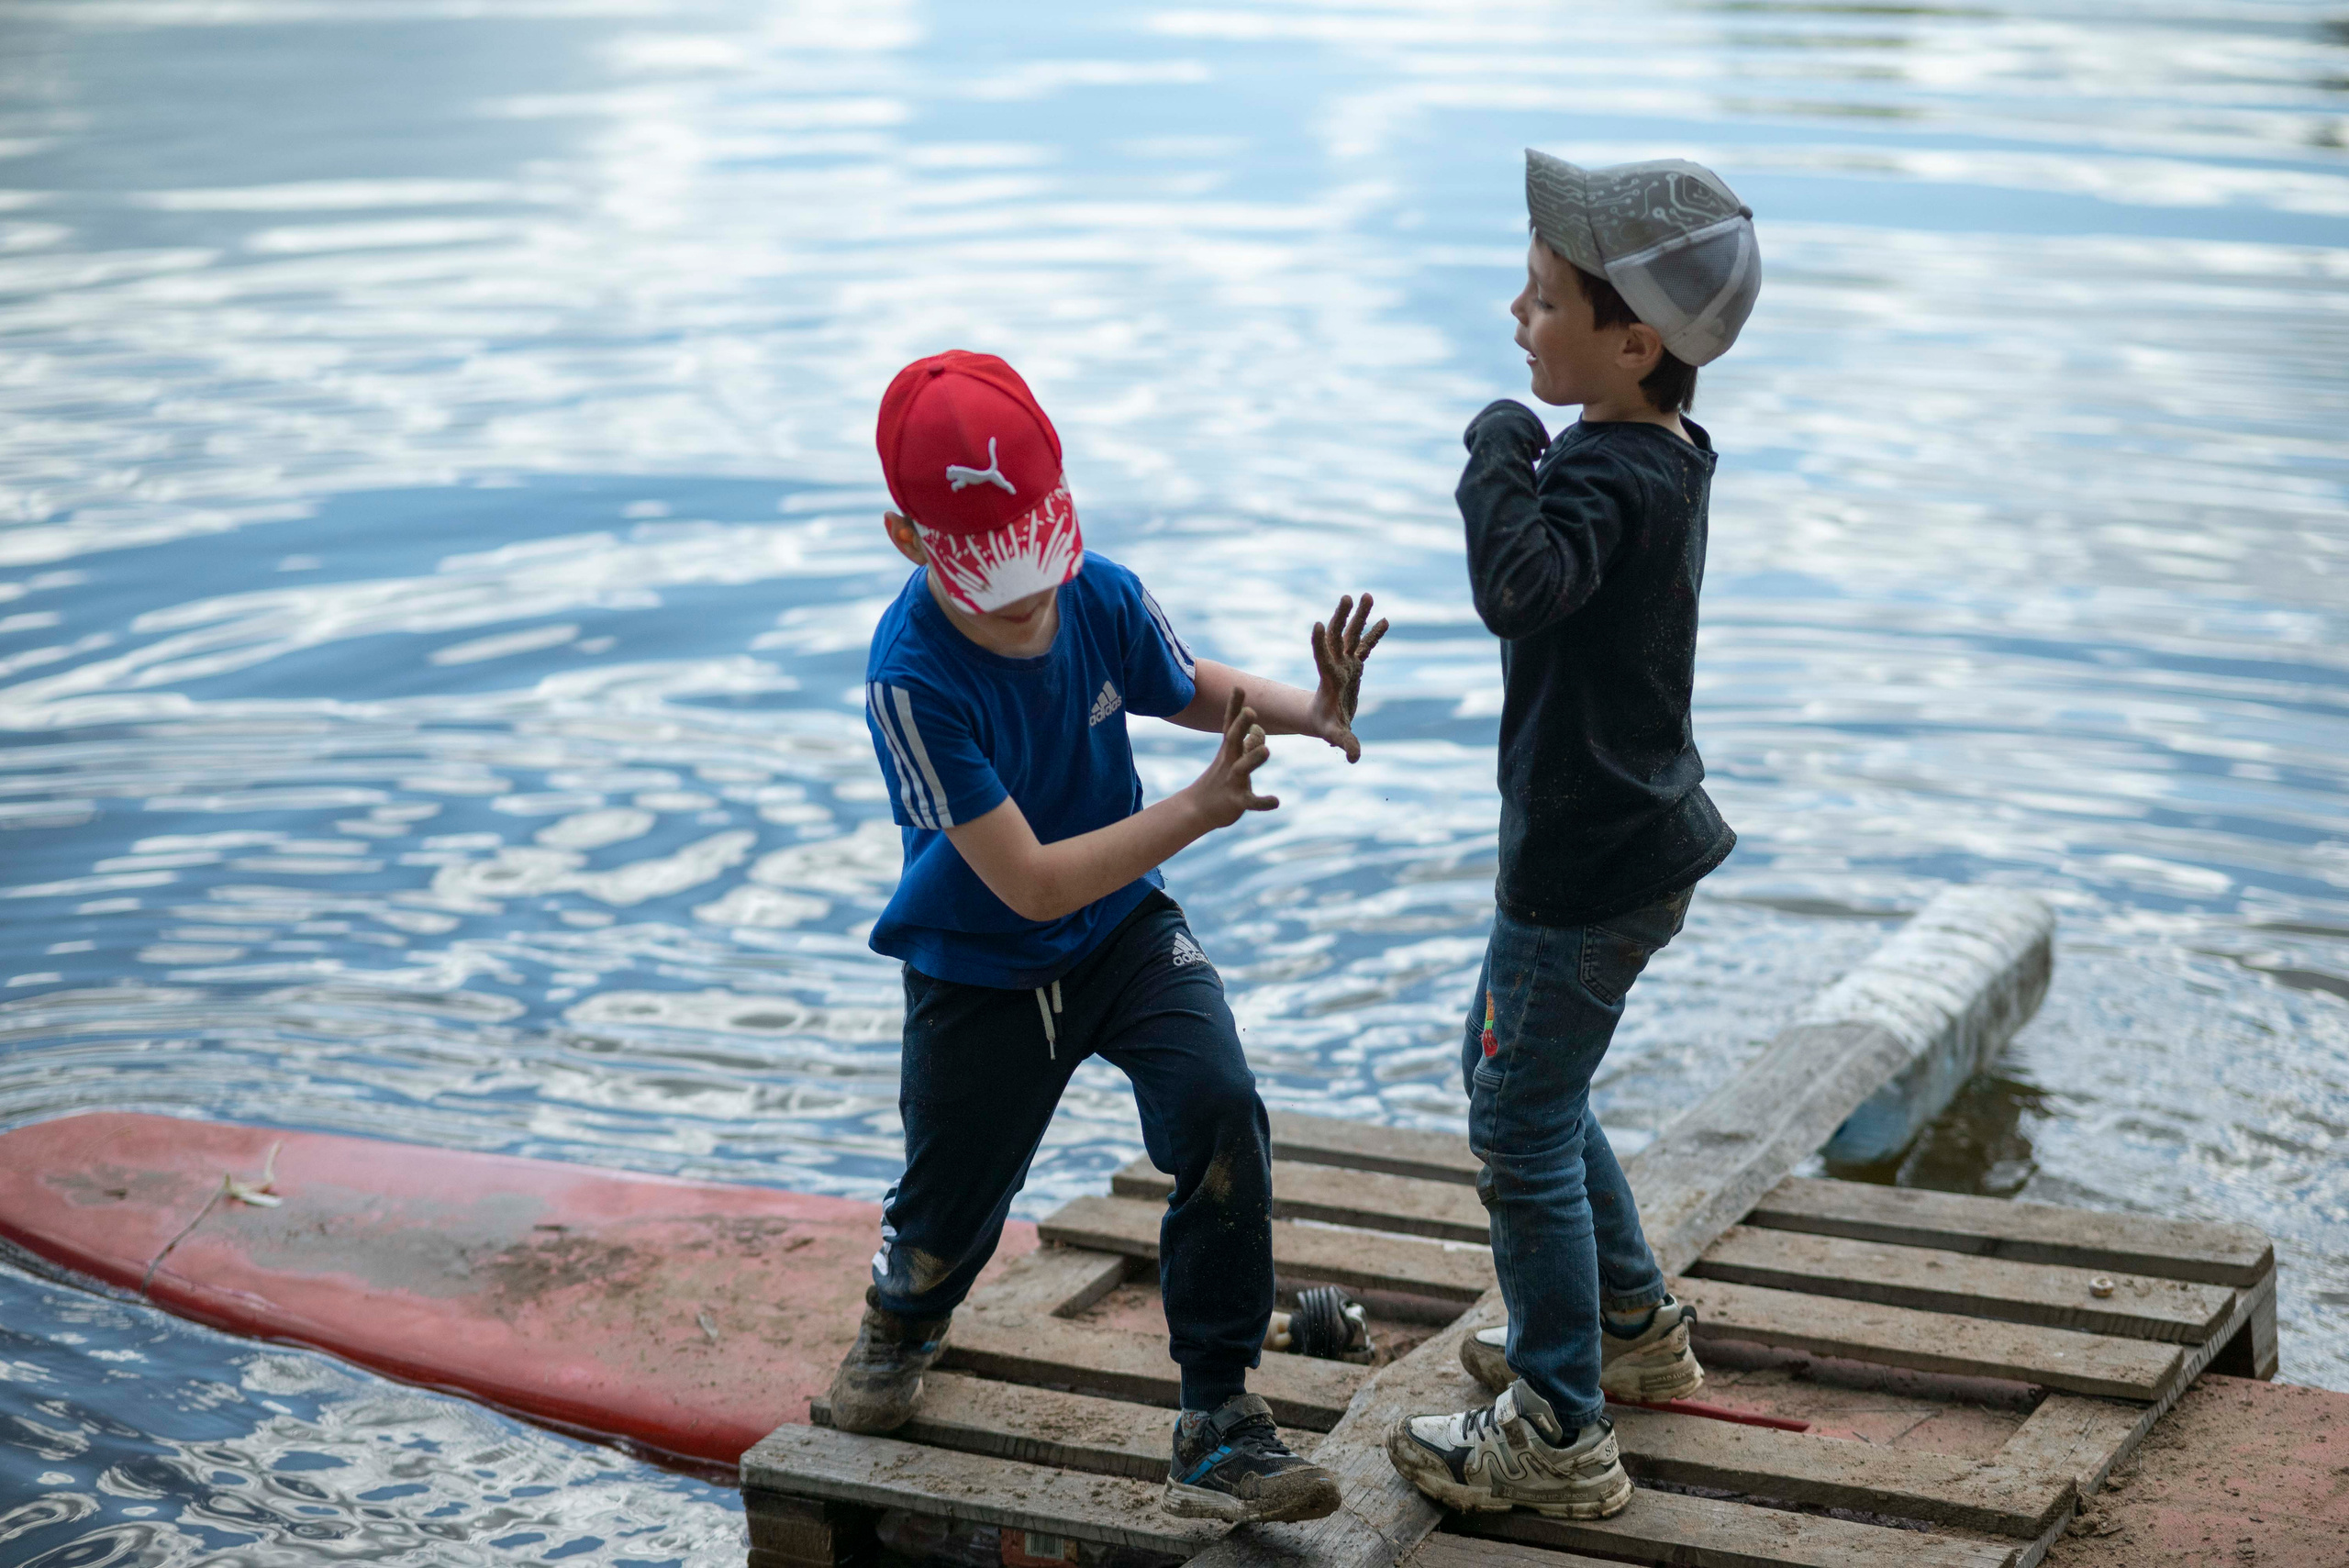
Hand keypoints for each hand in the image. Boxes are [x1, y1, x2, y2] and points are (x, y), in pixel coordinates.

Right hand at [1187, 687, 1277, 828]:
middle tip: (1250, 710)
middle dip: (1241, 725)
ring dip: (1253, 759)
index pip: (1230, 724)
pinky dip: (1263, 802)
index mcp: (1229, 750)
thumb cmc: (1219, 780)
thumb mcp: (1233, 760)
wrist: (1198, 809)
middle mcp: (1229, 762)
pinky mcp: (1236, 801)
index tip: (1239, 687)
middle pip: (1233, 739)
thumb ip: (1249, 744)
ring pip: (1242, 768)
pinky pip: (1251, 801)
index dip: (1235, 707)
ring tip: (1266, 750)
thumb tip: (1259, 729)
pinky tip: (1276, 801)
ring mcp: (1232, 781)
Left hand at [1308, 592, 1389, 762]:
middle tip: (1348, 597)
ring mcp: (1345, 662)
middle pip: (1337, 637)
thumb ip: (1344, 743)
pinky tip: (1384, 620)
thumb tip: (1354, 758)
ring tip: (1367, 595)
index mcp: (1329, 679)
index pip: (1322, 657)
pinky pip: (1364, 645)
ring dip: (1359, 616)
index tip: (1315, 625)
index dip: (1318, 642)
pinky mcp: (1354, 664)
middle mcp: (1336, 665)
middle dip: (1343, 618)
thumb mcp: (1334, 735)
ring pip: (1351, 634)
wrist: (1323, 719)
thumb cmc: (1326, 726)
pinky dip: (1373, 634)